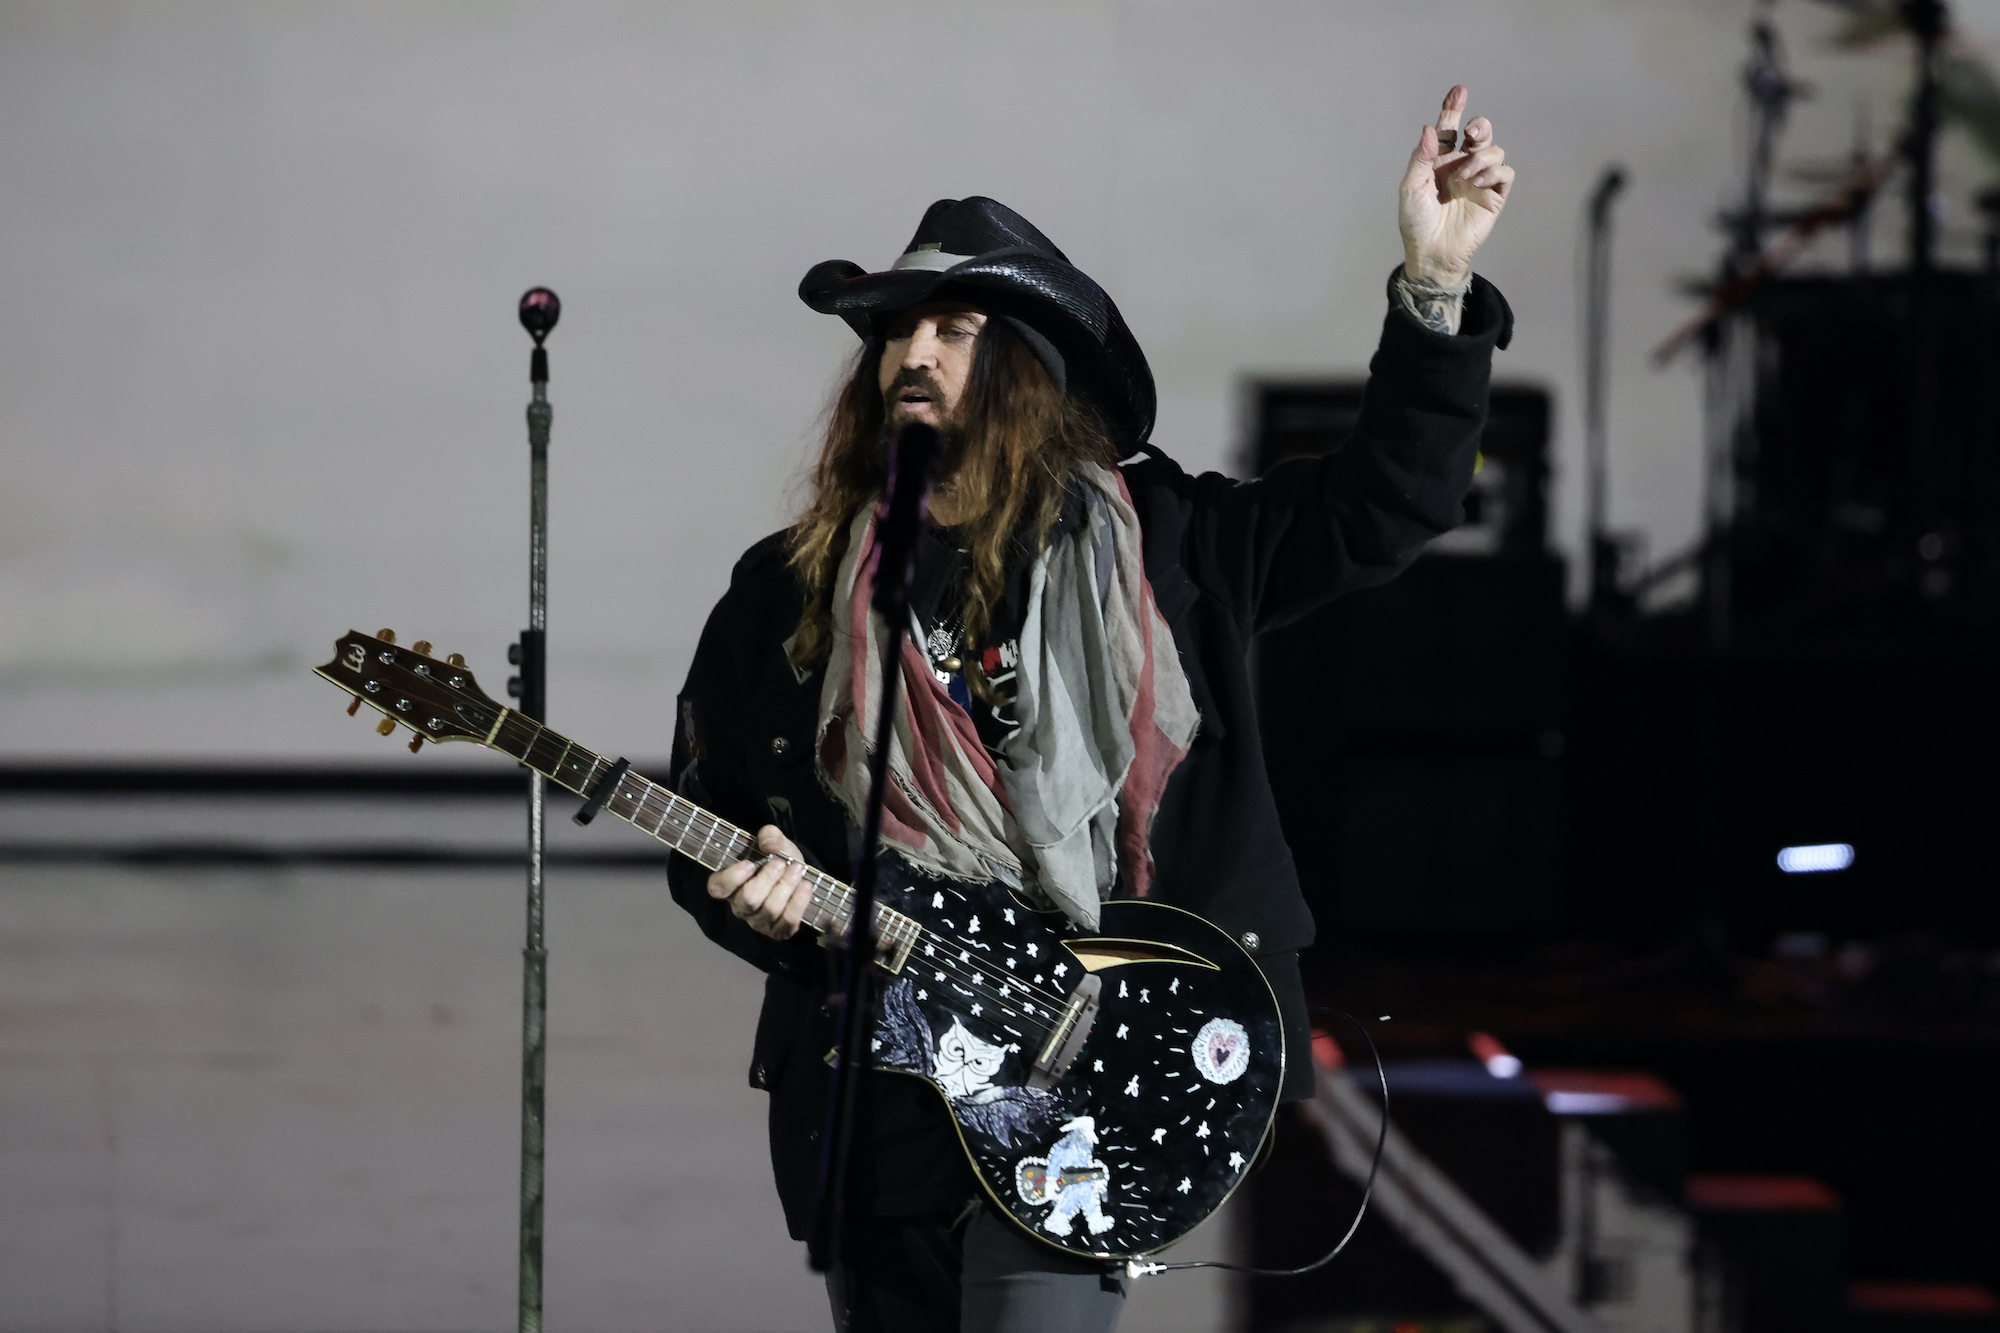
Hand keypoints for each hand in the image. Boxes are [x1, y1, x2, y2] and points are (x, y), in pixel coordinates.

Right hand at [708, 825, 812, 939]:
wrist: (797, 877)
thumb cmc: (778, 860)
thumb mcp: (775, 842)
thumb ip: (770, 836)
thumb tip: (769, 844)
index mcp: (730, 885)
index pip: (718, 888)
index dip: (732, 878)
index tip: (749, 864)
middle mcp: (741, 907)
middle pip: (749, 899)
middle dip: (768, 879)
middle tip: (781, 863)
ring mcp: (759, 922)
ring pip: (770, 910)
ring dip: (786, 887)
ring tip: (797, 869)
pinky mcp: (778, 931)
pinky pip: (787, 921)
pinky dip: (799, 902)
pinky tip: (805, 886)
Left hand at [1398, 85, 1513, 286]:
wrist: (1431, 251)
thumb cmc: (1416, 221)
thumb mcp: (1410, 187)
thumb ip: (1421, 158)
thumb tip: (1430, 129)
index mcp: (1440, 160)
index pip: (1450, 129)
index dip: (1454, 108)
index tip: (1459, 90)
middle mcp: (1462, 165)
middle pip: (1480, 133)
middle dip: (1480, 126)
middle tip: (1472, 132)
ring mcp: (1479, 180)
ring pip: (1494, 150)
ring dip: (1482, 156)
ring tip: (1466, 176)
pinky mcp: (1494, 196)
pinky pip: (1505, 172)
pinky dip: (1493, 171)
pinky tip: (1476, 182)